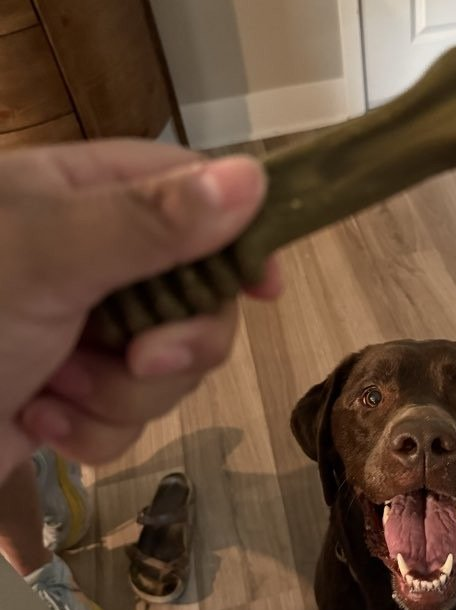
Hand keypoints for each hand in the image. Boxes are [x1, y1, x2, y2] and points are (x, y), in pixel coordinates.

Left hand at [0, 139, 280, 482]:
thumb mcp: (44, 257)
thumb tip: (255, 178)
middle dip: (174, 344)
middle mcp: (93, 260)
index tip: (263, 287)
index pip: (192, 193)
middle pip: (197, 297)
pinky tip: (40, 422)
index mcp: (80, 197)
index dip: (237, 237)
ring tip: (56, 392)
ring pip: (170, 368)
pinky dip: (90, 432)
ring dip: (119, 397)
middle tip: (137, 359)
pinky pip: (130, 418)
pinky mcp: (76, 397)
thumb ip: (148, 222)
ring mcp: (87, 331)